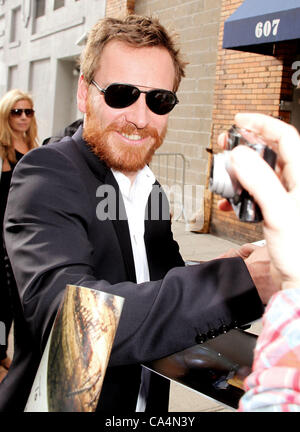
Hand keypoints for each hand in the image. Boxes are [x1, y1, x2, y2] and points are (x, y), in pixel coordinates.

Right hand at [219, 113, 299, 290]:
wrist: (299, 280)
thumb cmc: (299, 252)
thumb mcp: (279, 212)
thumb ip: (260, 181)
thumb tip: (240, 156)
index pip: (284, 137)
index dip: (262, 124)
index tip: (240, 120)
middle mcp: (294, 183)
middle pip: (269, 152)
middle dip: (245, 147)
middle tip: (227, 146)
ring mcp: (284, 197)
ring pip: (259, 172)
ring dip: (239, 173)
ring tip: (225, 177)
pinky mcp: (275, 210)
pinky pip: (254, 193)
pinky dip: (240, 194)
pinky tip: (230, 203)